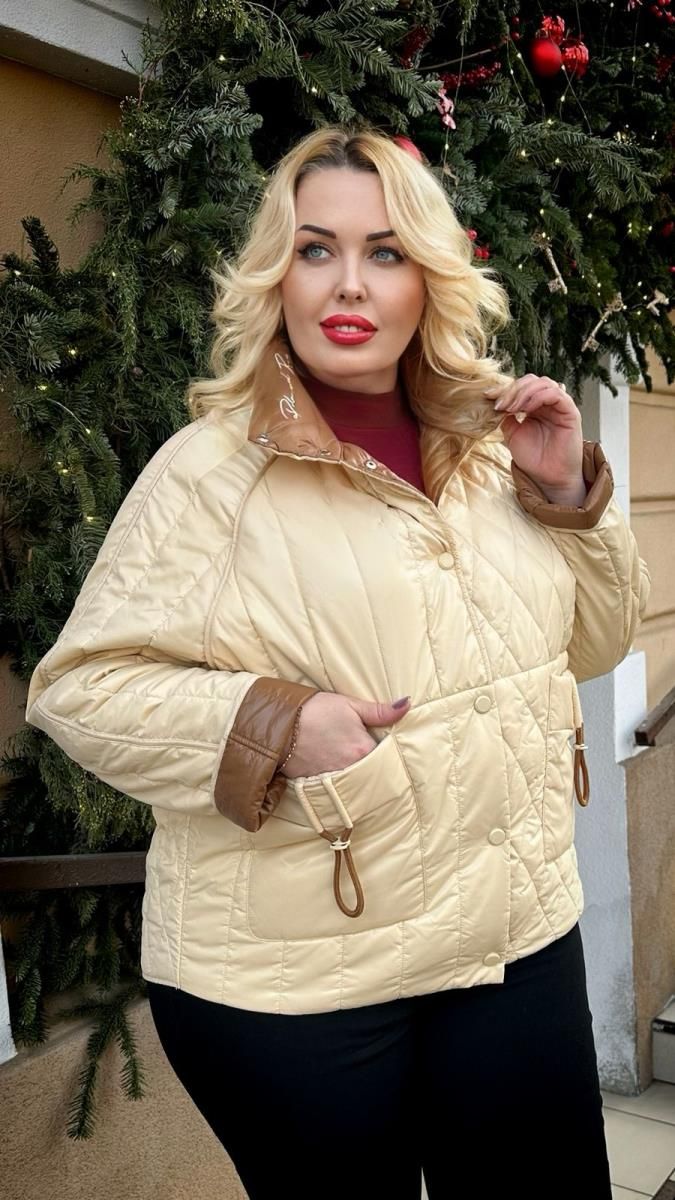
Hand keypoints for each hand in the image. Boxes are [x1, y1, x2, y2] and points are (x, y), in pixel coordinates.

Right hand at [280, 692, 410, 778]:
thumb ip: (380, 711)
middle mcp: (351, 768)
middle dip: (375, 771)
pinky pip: (337, 790)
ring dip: (359, 779)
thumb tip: (407, 704)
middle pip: (373, 776)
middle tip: (376, 765)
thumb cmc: (315, 710)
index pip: (387, 759)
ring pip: (356, 785)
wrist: (279, 723)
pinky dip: (341, 786)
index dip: (387, 755)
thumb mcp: (349, 704)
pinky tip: (341, 777)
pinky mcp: (317, 785)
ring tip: (357, 770)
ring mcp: (334, 780)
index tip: (386, 751)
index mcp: (363, 749)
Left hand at [485, 375, 585, 503]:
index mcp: (534, 406)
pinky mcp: (570, 412)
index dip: (504, 389)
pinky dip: (539, 397)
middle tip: (500, 404)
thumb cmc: (533, 459)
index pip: (520, 387)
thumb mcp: (512, 434)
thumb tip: (496, 402)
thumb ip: (506, 417)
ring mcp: (560, 405)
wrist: (548, 478)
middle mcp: (548, 403)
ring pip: (543, 383)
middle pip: (531, 381)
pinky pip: (556, 394)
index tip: (487, 396)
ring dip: (523, 392)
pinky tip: (527, 409)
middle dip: (512, 390)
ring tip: (511, 408)